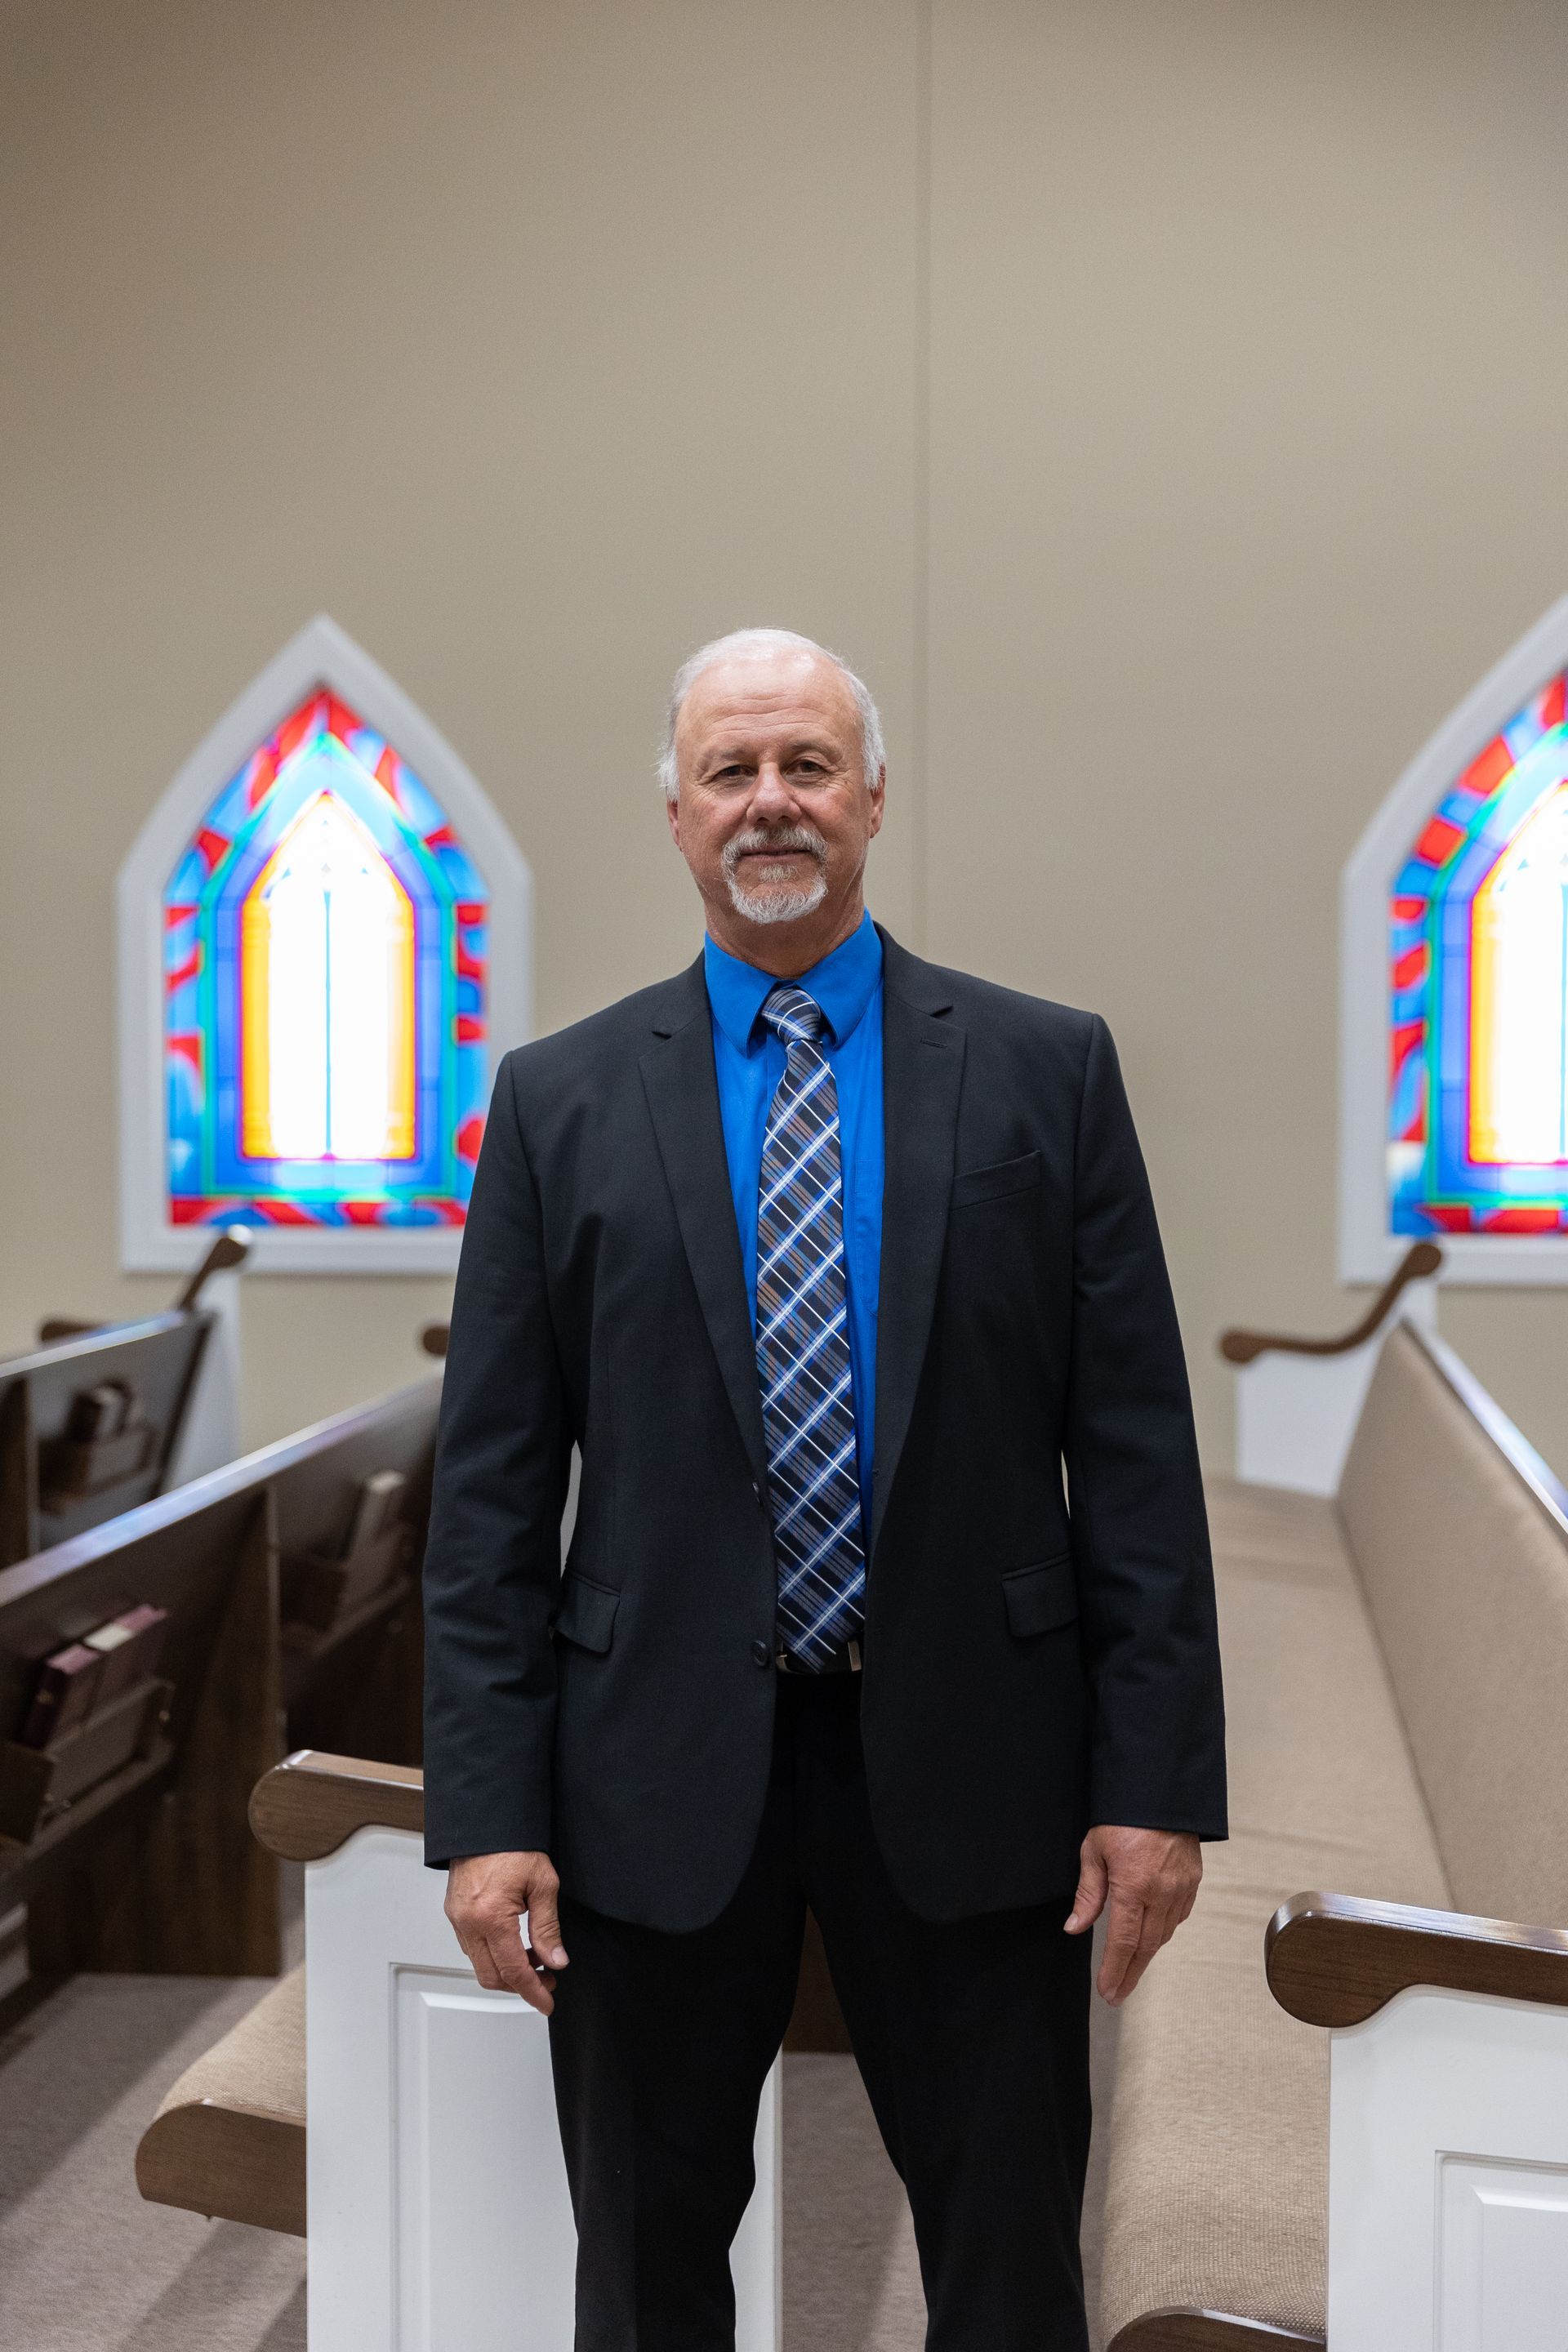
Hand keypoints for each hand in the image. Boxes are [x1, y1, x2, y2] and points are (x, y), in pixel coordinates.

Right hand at [445, 1850, 567, 2016]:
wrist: (485, 1822)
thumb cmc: (514, 1845)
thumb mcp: (543, 1883)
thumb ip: (548, 1927)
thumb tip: (556, 1960)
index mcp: (492, 1917)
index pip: (514, 1971)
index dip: (533, 1992)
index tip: (546, 2002)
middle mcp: (469, 1923)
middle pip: (492, 1977)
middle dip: (520, 1986)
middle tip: (546, 1980)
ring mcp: (458, 1919)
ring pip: (480, 1965)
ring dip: (506, 1970)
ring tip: (534, 1957)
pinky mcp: (454, 1913)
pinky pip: (471, 1947)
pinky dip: (492, 1954)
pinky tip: (513, 1943)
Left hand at [1064, 1824, 1200, 2006]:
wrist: (1162, 1790)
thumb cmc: (1122, 1816)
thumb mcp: (1094, 1850)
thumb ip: (1088, 1893)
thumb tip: (1074, 1929)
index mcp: (1133, 1886)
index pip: (1123, 1942)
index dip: (1115, 1971)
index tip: (1107, 1992)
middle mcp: (1162, 1893)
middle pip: (1146, 1947)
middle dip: (1130, 1974)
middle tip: (1117, 1994)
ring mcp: (1181, 1888)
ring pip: (1164, 1934)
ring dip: (1146, 1955)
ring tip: (1129, 1969)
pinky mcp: (1193, 1881)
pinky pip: (1179, 1916)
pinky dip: (1163, 1931)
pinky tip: (1151, 1936)